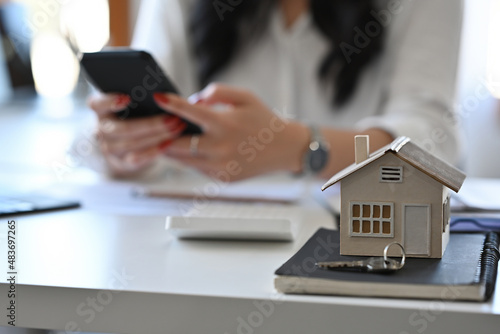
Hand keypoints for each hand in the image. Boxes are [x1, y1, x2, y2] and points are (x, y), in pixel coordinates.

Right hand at [87, 93, 186, 176]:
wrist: (129, 142)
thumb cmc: (135, 113)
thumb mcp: (133, 103)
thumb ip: (139, 96)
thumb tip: (160, 94)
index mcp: (101, 109)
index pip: (97, 104)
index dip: (110, 102)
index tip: (127, 98)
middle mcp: (101, 129)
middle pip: (124, 128)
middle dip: (151, 124)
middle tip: (173, 118)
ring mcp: (110, 148)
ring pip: (132, 144)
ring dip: (158, 136)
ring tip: (177, 128)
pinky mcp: (122, 162)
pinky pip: (138, 158)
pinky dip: (155, 150)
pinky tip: (169, 142)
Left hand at [153, 84, 308, 181]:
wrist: (285, 149)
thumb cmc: (263, 119)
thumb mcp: (245, 96)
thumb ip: (217, 92)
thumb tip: (193, 102)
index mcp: (225, 124)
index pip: (190, 113)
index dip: (171, 104)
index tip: (158, 97)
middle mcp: (220, 148)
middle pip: (177, 144)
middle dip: (162, 135)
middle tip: (153, 126)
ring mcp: (220, 166)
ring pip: (182, 160)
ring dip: (170, 149)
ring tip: (162, 138)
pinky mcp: (222, 178)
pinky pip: (195, 169)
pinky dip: (187, 159)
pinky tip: (183, 150)